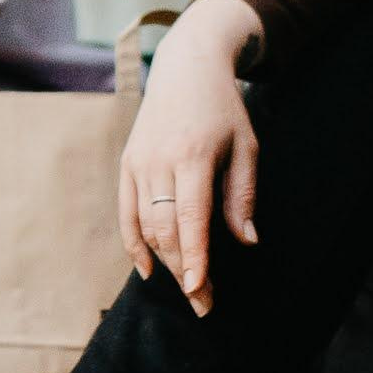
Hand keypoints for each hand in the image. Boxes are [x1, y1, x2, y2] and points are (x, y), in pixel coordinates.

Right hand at [117, 0, 264, 318]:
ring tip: (187, 288)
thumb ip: (242, 196)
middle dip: (184, 270)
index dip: (196, 258)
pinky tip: (147, 269)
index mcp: (192, 157)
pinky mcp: (126, 164)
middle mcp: (158, 162)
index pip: (191, 219)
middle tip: (204, 304)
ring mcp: (137, 163)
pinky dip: (134, 243)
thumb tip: (245, 241)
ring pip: (145, 225)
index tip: (201, 291)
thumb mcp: (246, 147)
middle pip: (165, 229)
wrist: (184, 68)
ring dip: (165, 262)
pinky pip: (126, 212)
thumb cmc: (223, 109)